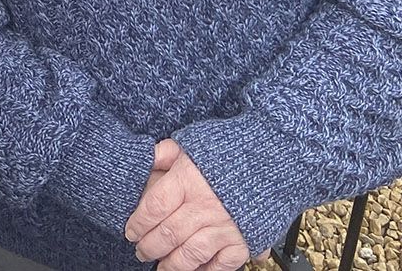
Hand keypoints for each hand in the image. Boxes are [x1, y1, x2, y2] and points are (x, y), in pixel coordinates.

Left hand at [124, 139, 248, 270]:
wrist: (271, 158)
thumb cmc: (228, 151)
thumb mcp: (191, 144)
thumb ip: (164, 153)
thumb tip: (144, 159)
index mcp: (189, 180)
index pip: (154, 207)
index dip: (138, 223)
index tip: (130, 231)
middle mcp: (206, 206)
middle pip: (168, 233)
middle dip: (149, 247)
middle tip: (141, 251)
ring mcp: (226, 226)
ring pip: (191, 254)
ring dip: (172, 264)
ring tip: (162, 267)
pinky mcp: (244, 240)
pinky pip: (222, 264)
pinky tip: (195, 270)